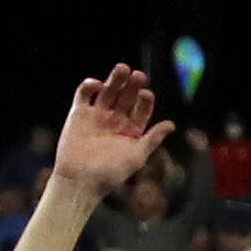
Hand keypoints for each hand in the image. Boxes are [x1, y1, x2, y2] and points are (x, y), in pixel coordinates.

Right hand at [54, 63, 171, 197]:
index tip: (146, 95)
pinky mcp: (79, 114)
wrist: (80, 181)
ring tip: (123, 69)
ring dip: (116, 79)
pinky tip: (98, 84)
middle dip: (132, 85)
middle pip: (126, 96)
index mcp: (132, 130)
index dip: (145, 100)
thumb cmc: (110, 174)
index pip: (142, 108)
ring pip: (108, 91)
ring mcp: (97, 115)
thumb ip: (153, 139)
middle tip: (138, 76)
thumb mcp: (137, 156)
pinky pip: (85, 94)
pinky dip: (90, 85)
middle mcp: (116, 120)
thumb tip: (171, 125)